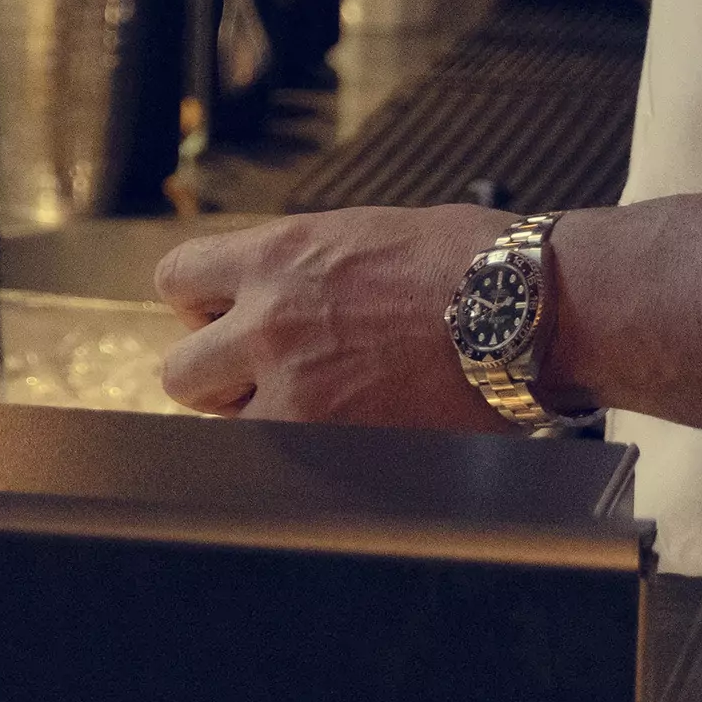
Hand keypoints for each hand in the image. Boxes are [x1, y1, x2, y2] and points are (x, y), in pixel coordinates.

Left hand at [153, 205, 511, 429]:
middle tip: (263, 376)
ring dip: (258, 422)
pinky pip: (280, 465)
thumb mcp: (359, 235)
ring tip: (316, 408)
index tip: (223, 318)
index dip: (197, 306)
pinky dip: (304, 458)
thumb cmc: (466, 261)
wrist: (526, 307)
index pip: (176, 280)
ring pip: (224, 432)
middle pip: (181, 372)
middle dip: (218, 378)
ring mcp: (296, 392)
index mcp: (276, 257)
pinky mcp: (332, 446)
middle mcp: (268, 322)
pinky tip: (349, 435)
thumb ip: (297, 268)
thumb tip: (265, 291)